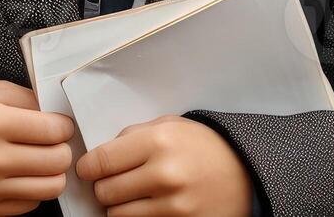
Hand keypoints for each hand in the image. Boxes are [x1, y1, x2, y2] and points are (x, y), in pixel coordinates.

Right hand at [0, 80, 75, 215]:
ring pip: (50, 187)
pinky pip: (31, 204)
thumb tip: (58, 117)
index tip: (59, 125)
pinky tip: (22, 174)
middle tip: (52, 142)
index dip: (63, 126)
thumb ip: (27, 99)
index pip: (52, 131)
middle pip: (57, 161)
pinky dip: (33, 189)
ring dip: (52, 172)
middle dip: (61, 148)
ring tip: (41, 159)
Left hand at [76, 115, 256, 216]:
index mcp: (159, 143)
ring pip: (117, 215)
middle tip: (114, 182)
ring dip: (118, 206)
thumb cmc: (204, 147)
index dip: (87, 167)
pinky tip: (148, 206)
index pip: (100, 161)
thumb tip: (97, 155)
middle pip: (105, 191)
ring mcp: (174, 206)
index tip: (87, 169)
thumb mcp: (169, 126)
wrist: (245, 174)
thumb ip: (132, 137)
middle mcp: (165, 175)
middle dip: (104, 187)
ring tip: (134, 195)